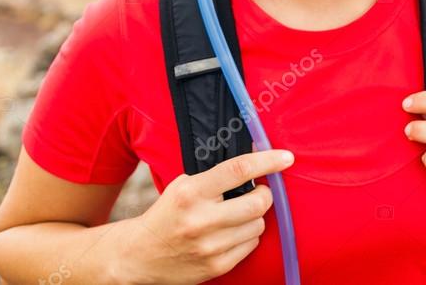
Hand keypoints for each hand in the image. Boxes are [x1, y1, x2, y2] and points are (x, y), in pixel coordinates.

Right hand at [116, 149, 293, 283]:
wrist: (139, 255)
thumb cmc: (168, 213)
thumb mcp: (184, 185)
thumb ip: (217, 175)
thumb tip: (258, 159)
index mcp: (191, 193)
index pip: (238, 170)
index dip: (267, 161)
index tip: (286, 158)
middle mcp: (201, 220)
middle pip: (258, 203)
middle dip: (264, 195)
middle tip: (257, 192)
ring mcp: (209, 246)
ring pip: (258, 225)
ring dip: (255, 217)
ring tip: (237, 215)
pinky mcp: (216, 266)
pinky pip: (251, 245)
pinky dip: (247, 236)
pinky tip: (231, 233)